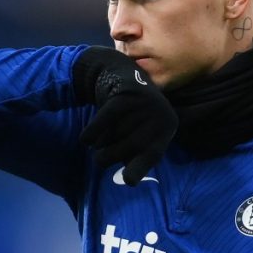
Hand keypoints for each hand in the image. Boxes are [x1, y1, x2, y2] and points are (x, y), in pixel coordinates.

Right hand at [72, 46, 176, 184]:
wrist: (117, 72)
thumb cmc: (129, 113)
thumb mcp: (139, 132)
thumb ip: (137, 154)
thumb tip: (130, 180)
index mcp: (168, 126)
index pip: (152, 155)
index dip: (139, 169)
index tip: (128, 181)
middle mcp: (160, 114)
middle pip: (131, 148)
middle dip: (110, 157)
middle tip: (100, 159)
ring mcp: (144, 103)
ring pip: (117, 135)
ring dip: (101, 144)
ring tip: (98, 142)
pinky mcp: (125, 95)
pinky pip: (104, 122)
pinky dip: (92, 133)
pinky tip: (85, 140)